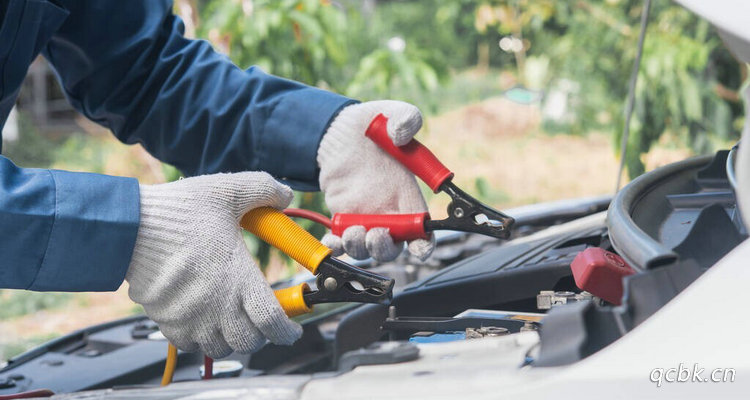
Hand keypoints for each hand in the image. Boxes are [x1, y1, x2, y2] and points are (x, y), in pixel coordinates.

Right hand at [125, 172, 301, 357]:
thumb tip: (285, 194)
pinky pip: (191, 345)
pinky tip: (205, 318)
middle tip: (262, 317)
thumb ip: (263, 188)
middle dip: (262, 334)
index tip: (292, 331)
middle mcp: (216, 305)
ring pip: (221, 348)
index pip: (273, 322)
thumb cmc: (177, 211)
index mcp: (238, 278)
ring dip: (232, 338)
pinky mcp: (167, 321)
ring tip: (234, 318)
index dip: (288, 331)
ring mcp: (190, 317)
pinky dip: (203, 339)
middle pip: (249, 342)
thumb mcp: (228, 189)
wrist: (128, 226)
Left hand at [317, 100, 434, 261]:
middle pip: (394, 248)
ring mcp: (365, 217)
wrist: (340, 130)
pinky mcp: (342, 217)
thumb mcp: (394, 113)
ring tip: (353, 232)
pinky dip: (336, 247)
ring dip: (360, 249)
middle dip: (386, 248)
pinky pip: (341, 242)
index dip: (424, 246)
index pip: (424, 233)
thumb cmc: (373, 125)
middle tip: (376, 235)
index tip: (417, 248)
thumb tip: (402, 134)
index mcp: (409, 196)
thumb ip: (406, 118)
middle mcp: (389, 212)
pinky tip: (332, 239)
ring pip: (366, 249)